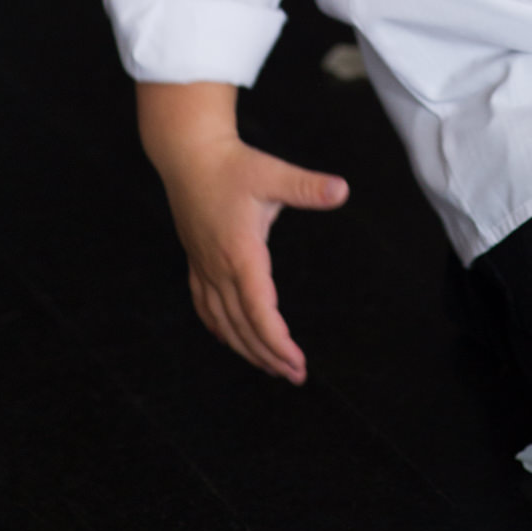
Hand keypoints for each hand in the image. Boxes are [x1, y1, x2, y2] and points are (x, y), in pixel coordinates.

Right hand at [163, 136, 348, 381]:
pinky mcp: (196, 261)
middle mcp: (219, 267)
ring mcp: (204, 266)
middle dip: (268, 356)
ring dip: (246, 348)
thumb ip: (308, 186)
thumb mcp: (274, 173)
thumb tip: (343, 190)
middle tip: (295, 376)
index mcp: (241, 253)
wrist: (188, 154)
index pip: (259, 312)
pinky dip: (220, 329)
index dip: (277, 342)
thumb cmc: (233, 165)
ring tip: (271, 367)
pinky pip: (205, 307)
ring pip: (222, 322)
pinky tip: (230, 338)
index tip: (298, 362)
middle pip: (242, 326)